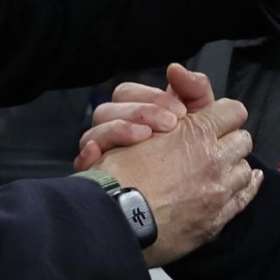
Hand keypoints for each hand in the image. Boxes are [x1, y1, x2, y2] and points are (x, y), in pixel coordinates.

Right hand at [75, 64, 211, 169]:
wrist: (162, 210)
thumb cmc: (184, 166)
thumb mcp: (199, 125)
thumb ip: (194, 91)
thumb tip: (175, 69)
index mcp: (132, 118)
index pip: (126, 93)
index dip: (153, 98)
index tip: (180, 112)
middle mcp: (111, 134)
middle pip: (107, 108)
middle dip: (142, 111)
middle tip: (171, 125)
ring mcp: (100, 157)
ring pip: (92, 131)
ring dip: (119, 129)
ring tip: (145, 137)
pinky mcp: (94, 178)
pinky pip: (81, 160)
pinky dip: (90, 154)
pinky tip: (99, 154)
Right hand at [95, 83, 259, 267]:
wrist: (115, 220)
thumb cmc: (120, 172)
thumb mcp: (136, 123)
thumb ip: (161, 100)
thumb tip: (177, 71)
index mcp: (197, 133)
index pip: (232, 110)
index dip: (221, 112)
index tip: (213, 119)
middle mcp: (214, 160)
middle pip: (243, 138)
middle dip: (229, 138)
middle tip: (213, 143)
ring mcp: (218, 192)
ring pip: (245, 168)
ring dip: (233, 164)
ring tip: (218, 167)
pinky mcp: (216, 219)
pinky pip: (244, 197)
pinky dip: (245, 187)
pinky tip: (246, 181)